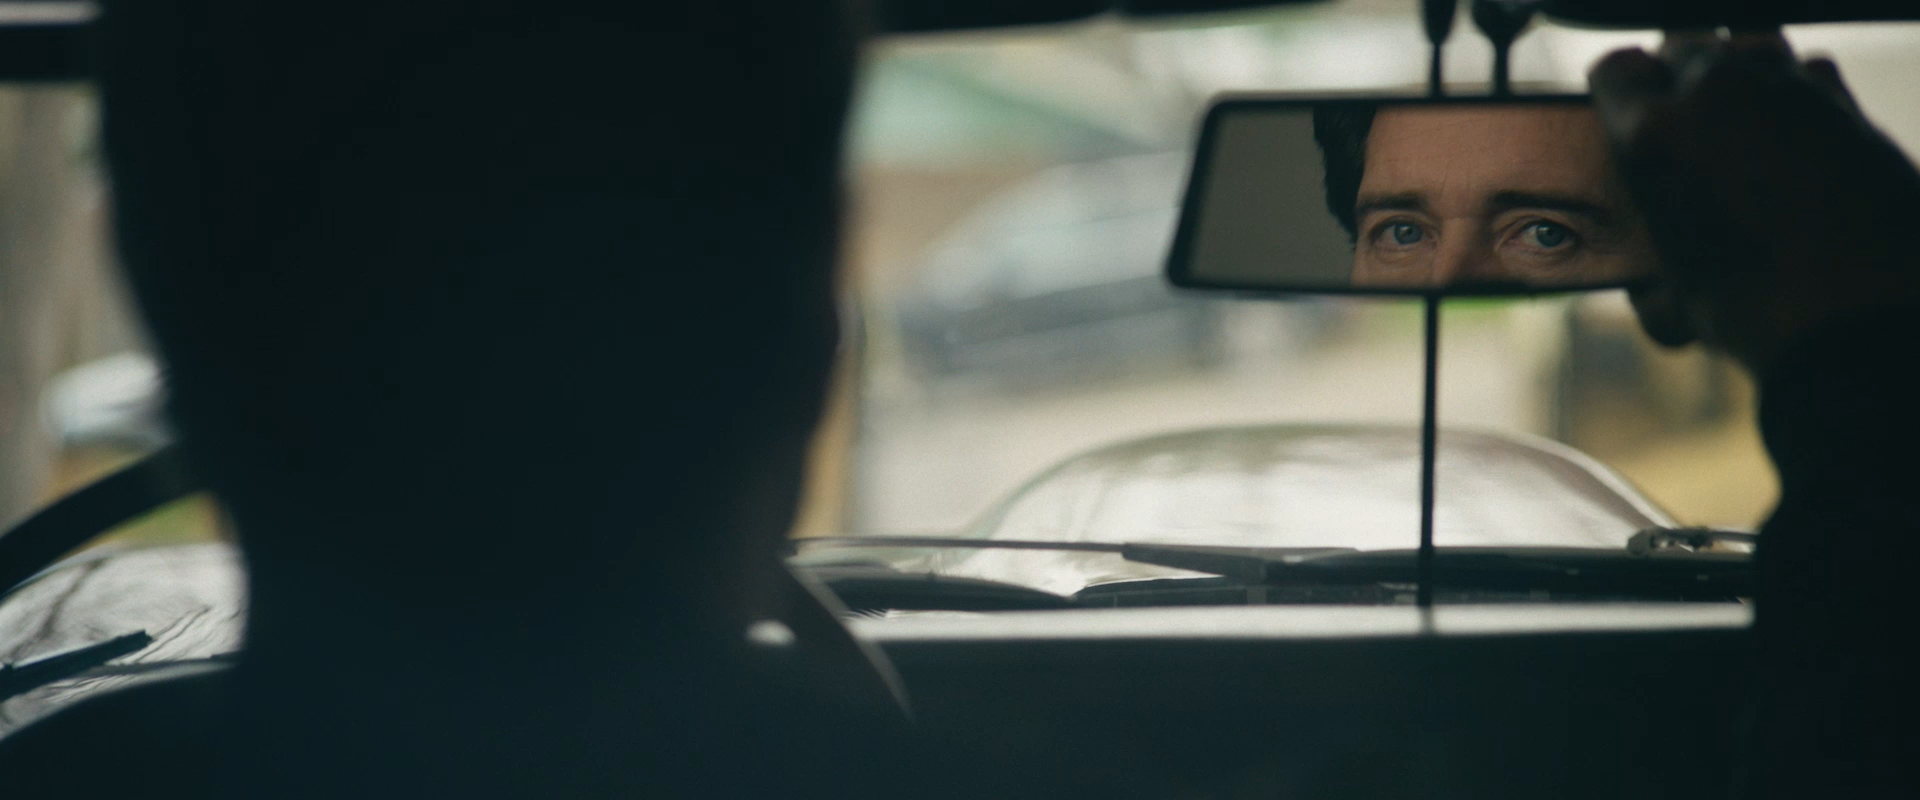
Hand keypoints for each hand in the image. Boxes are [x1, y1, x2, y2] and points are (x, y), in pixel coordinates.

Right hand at [1589, 32, 1919, 374]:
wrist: (1866, 317)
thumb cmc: (1761, 315)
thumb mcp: (1676, 302)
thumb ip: (1650, 274)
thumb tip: (1652, 284)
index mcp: (1654, 132)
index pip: (1614, 67)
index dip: (1614, 92)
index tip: (1619, 114)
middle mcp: (1717, 91)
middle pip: (1680, 42)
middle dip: (1671, 74)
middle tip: (1675, 121)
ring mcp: (1788, 88)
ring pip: (1745, 41)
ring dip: (1731, 70)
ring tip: (1731, 118)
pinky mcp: (1845, 102)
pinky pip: (1805, 69)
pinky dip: (1790, 90)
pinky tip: (1790, 133)